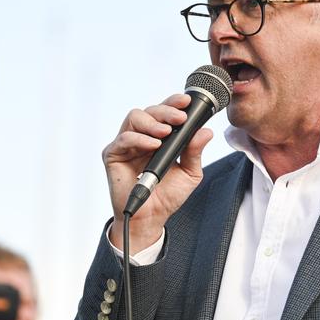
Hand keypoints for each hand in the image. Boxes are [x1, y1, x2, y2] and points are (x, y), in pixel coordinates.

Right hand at [103, 94, 212, 253]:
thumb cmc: (168, 195)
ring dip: (153, 122)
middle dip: (166, 110)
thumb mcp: (189, 172)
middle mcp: (142, 137)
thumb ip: (195, 152)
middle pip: (150, 110)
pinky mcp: (113, 155)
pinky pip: (124, 139)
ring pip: (135, 117)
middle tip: (180, 118)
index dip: (174, 103)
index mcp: (160, 137)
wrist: (152, 217)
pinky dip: (139, 139)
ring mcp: (127, 145)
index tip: (187, 101)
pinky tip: (153, 144)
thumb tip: (206, 131)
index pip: (165, 112)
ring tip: (166, 132)